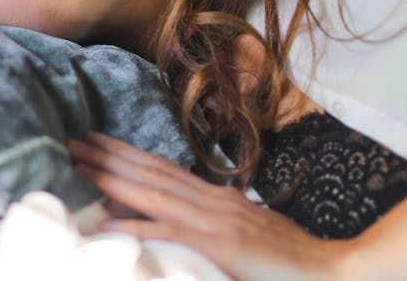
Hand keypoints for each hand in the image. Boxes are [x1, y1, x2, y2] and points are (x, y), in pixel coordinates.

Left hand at [69, 132, 347, 280]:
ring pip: (153, 192)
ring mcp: (216, 222)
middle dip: (108, 156)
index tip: (95, 139)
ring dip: (112, 177)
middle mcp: (213, 201)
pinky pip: (170, 234)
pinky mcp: (220, 247)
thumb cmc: (292, 264)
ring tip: (77, 163)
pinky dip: (138, 227)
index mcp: (218, 198)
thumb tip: (182, 223)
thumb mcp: (248, 235)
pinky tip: (110, 223)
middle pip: (151, 172)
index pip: (164, 168)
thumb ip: (216, 225)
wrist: (335, 275)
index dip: (127, 153)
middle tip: (70, 140)